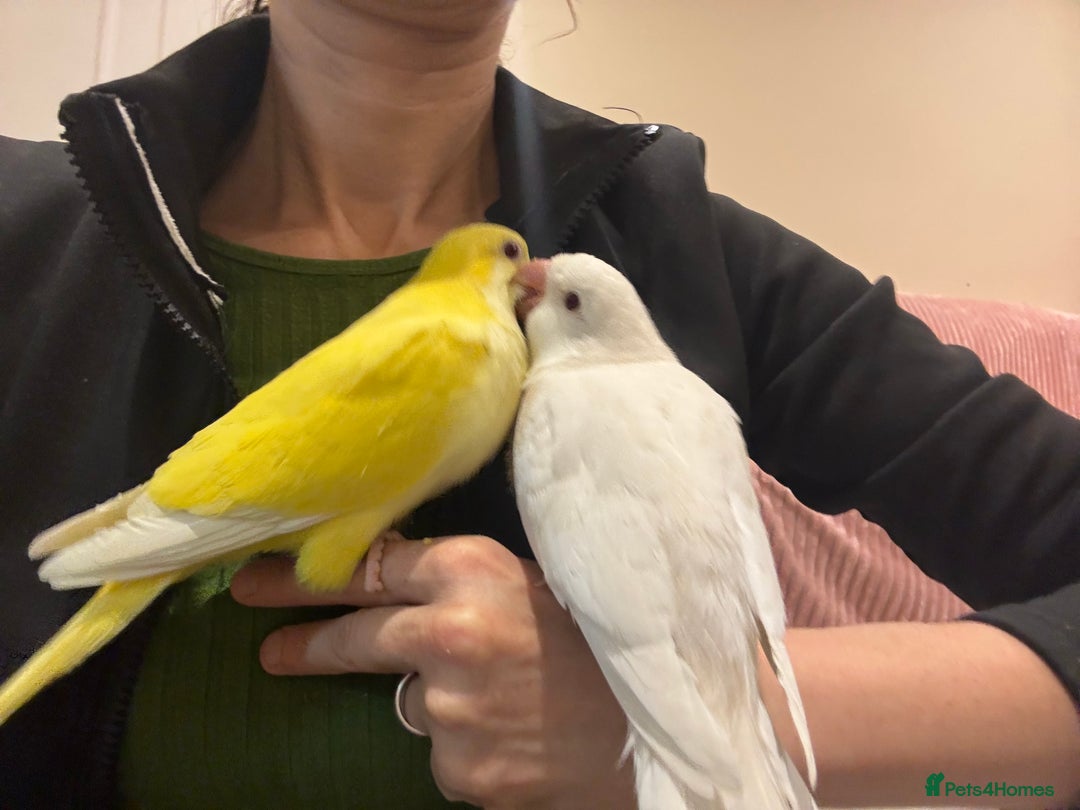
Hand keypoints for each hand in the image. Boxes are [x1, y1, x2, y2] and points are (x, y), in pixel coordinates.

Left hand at [231, 534, 635, 809]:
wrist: (654, 724)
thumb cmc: (599, 639)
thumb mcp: (532, 581)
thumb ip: (454, 578)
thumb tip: (383, 574)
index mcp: (471, 568)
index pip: (364, 566)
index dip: (308, 576)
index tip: (262, 582)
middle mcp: (449, 631)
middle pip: (354, 635)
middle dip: (304, 642)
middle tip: (270, 649)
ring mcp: (448, 707)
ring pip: (408, 699)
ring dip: (433, 698)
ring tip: (503, 695)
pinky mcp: (458, 766)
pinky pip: (441, 749)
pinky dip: (464, 742)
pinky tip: (514, 731)